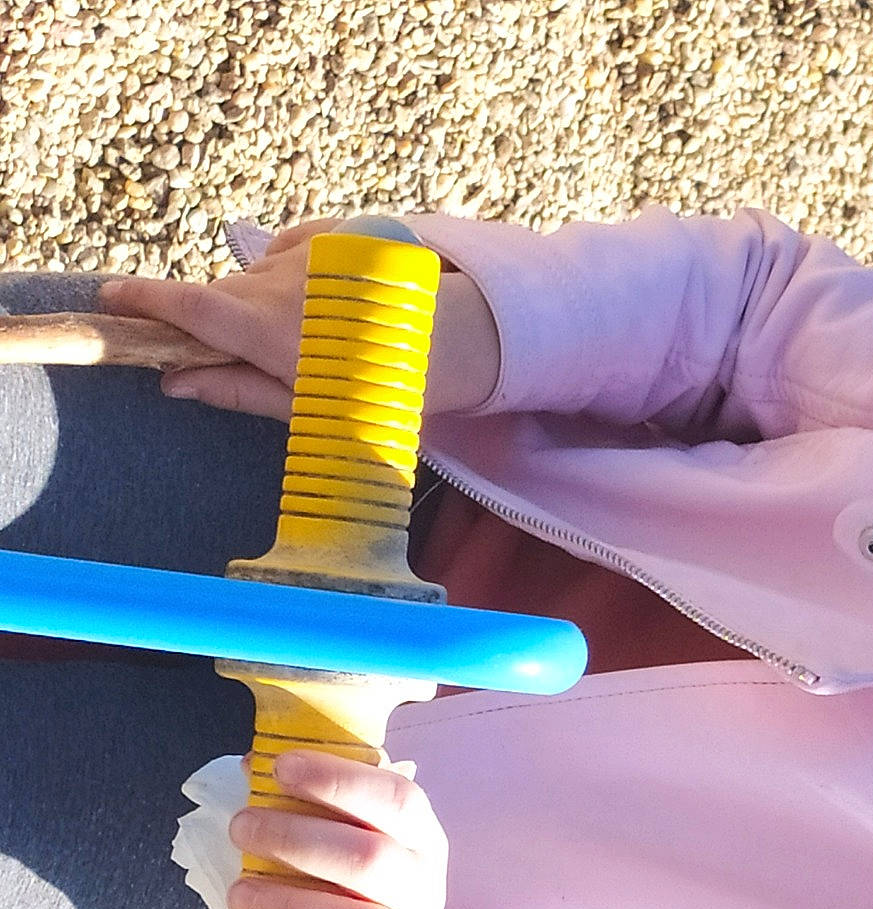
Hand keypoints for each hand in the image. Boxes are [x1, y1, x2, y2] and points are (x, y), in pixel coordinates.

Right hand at [97, 216, 501, 420]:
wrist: (462, 344)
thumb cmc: (382, 390)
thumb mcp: (308, 407)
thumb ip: (237, 391)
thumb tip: (173, 383)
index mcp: (269, 332)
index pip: (188, 307)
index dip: (143, 299)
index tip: (109, 296)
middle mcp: (280, 285)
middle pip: (220, 296)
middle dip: (219, 321)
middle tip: (258, 353)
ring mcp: (305, 255)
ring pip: (254, 276)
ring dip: (262, 301)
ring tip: (313, 334)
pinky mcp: (330, 235)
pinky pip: (285, 252)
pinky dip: (290, 273)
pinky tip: (326, 302)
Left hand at [224, 750, 450, 908]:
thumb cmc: (359, 883)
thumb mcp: (354, 835)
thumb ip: (314, 803)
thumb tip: (256, 764)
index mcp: (420, 838)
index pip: (397, 799)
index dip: (339, 780)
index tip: (280, 768)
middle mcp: (424, 889)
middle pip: (370, 860)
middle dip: (296, 840)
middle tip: (241, 829)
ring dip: (292, 908)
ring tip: (239, 894)